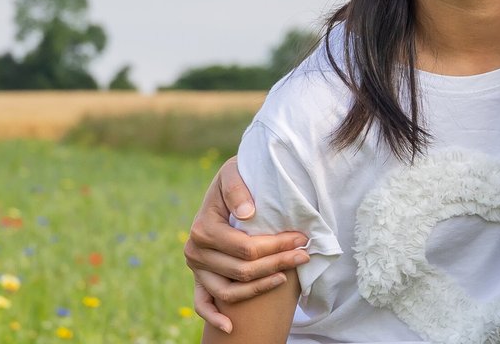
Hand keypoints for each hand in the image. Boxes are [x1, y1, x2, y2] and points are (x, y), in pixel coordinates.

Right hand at [184, 156, 308, 333]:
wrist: (223, 187)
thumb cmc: (234, 178)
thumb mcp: (233, 172)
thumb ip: (237, 189)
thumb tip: (247, 213)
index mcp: (203, 228)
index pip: (245, 247)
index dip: (276, 246)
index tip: (303, 239)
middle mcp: (195, 251)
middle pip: (242, 270)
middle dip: (278, 263)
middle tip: (304, 255)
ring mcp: (197, 268)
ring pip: (230, 291)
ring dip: (261, 287)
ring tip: (288, 276)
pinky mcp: (199, 278)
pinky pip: (203, 303)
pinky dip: (214, 317)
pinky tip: (232, 327)